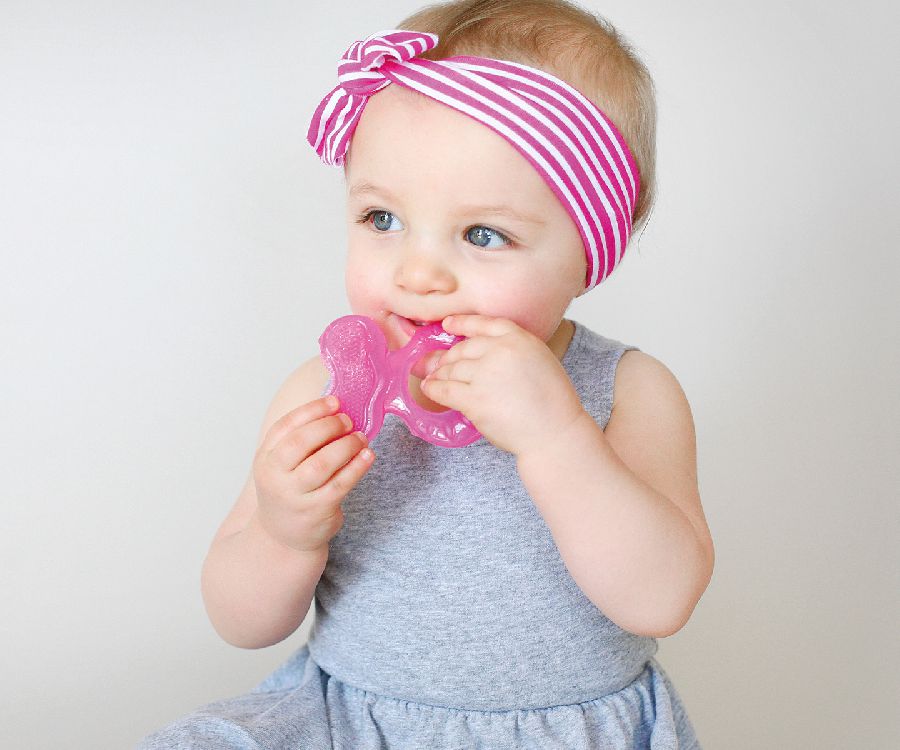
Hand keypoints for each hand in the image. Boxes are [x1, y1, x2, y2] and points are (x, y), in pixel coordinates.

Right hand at [252, 396, 372, 552]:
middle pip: (301, 442)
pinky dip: (357, 467)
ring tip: (360, 438)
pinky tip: (368, 456)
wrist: (283, 536)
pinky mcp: (317, 511)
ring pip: (322, 464)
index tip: (335, 401)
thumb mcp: (281, 465)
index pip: (285, 427)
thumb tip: (336, 409)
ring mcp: (295, 496)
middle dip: (328, 426)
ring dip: (345, 445)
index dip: (312, 410)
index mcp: (265, 458)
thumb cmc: (289, 490)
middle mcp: (275, 477)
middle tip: (348, 421)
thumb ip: (300, 439)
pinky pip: (340, 484)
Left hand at [421, 315, 586, 456]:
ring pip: (452, 369)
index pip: (484, 323)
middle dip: (447, 357)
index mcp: (520, 338)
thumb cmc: (553, 403)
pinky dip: (433, 388)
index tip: (448, 324)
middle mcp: (500, 351)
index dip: (462, 322)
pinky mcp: (474, 399)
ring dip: (439, 373)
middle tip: (438, 364)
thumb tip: (484, 354)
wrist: (554, 433)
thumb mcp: (541, 361)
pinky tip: (429, 388)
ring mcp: (485, 374)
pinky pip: (444, 389)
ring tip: (433, 377)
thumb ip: (515, 351)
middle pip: (463, 348)